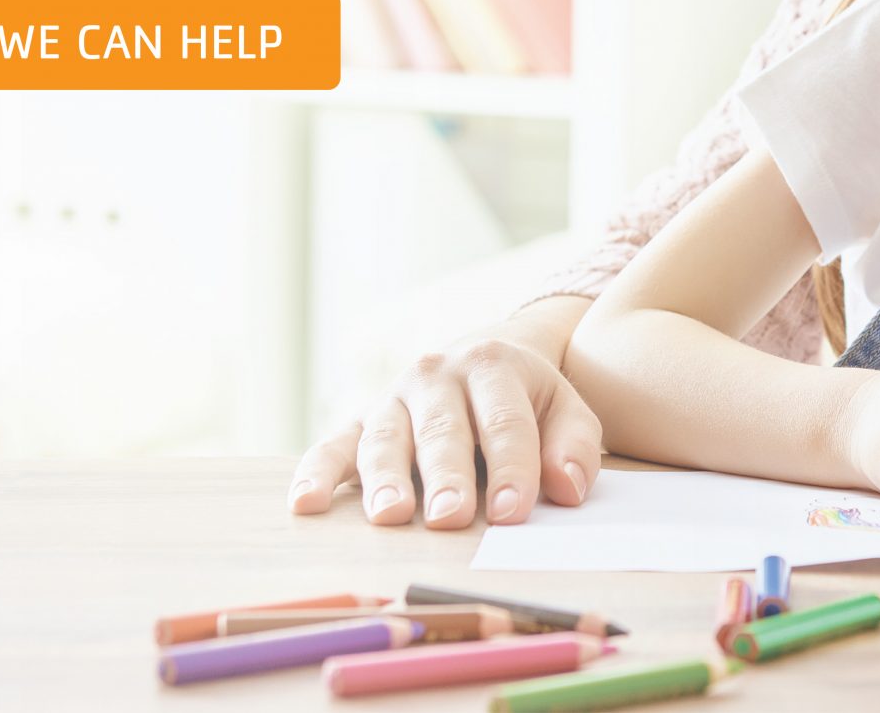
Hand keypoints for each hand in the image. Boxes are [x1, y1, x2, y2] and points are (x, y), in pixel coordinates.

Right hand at [288, 311, 603, 528]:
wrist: (483, 361)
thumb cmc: (528, 403)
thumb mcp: (565, 410)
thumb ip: (573, 446)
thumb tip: (567, 489)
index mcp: (493, 366)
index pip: (505, 421)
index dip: (511, 468)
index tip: (513, 513)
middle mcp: (437, 375)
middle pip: (442, 430)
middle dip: (447, 475)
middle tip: (450, 517)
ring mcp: (392, 397)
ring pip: (386, 439)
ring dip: (386, 478)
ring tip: (390, 516)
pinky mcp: (358, 420)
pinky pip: (332, 445)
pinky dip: (316, 472)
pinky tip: (306, 503)